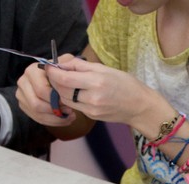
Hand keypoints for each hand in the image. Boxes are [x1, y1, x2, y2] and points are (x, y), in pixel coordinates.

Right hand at [16, 61, 77, 126]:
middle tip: (69, 111)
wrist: (51, 75)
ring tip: (68, 117)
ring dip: (55, 119)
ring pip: (37, 114)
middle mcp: (23, 82)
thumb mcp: (65, 63)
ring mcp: (21, 95)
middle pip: (36, 105)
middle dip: (55, 111)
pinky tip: (63, 120)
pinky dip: (51, 122)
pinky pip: (37, 118)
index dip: (56, 99)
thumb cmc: (60, 70)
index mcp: (32, 71)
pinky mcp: (24, 105)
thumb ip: (67, 66)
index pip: (41, 90)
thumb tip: (66, 75)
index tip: (69, 102)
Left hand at [45, 57, 163, 127]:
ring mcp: (91, 109)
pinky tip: (72, 91)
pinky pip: (74, 106)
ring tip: (61, 81)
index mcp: (96, 81)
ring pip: (65, 99)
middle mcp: (92, 97)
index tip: (49, 66)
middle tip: (52, 72)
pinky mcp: (91, 116)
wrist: (139, 106)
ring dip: (59, 90)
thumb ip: (81, 65)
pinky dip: (69, 98)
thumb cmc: (125, 84)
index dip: (53, 72)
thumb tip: (62, 63)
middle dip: (53, 81)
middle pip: (62, 90)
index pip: (65, 78)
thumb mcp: (105, 68)